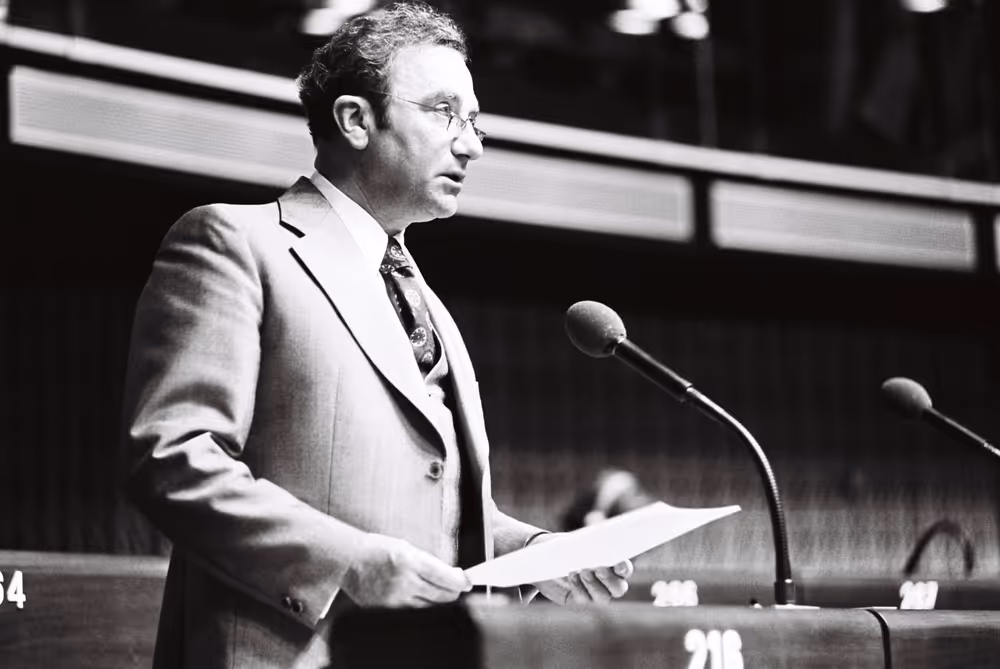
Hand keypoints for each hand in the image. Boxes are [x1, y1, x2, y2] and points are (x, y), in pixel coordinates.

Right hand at [341, 534, 471, 606]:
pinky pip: (412, 612)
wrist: (348, 560)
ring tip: (440, 591)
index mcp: (410, 561)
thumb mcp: (406, 547)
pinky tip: (422, 598)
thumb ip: (428, 562)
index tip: (467, 581)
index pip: (445, 577)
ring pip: (429, 606)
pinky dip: (421, 605)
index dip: (460, 581)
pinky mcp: (386, 610)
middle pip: (441, 595)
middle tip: (457, 587)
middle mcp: (404, 581)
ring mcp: (395, 598)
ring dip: (438, 600)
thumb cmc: (376, 549)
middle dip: (453, 591)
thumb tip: (451, 574)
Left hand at [529, 533, 633, 604]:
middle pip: (619, 589)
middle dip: (610, 580)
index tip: (618, 565)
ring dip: (593, 584)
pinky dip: (578, 586)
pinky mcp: (580, 602)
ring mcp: (595, 595)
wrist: (546, 559)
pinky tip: (572, 575)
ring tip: (582, 571)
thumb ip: (591, 544)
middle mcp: (608, 584)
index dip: (625, 568)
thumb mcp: (579, 542)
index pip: (625, 570)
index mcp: (613, 566)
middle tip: (599, 568)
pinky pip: (584, 599)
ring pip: (603, 597)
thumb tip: (598, 545)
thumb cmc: (567, 546)